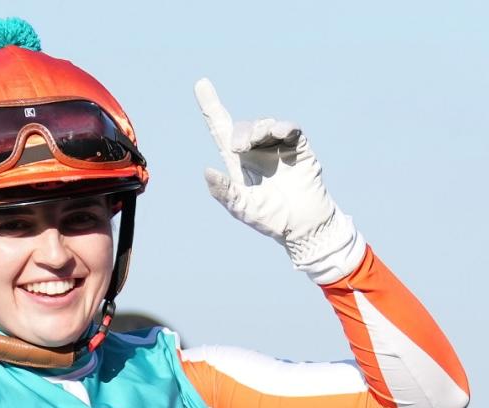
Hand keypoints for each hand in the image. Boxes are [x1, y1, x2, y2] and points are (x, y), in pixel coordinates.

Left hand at [194, 78, 365, 283]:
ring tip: (263, 139)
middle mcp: (256, 150)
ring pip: (265, 124)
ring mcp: (278, 148)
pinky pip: (290, 129)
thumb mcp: (241, 208)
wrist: (304, 226)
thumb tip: (206, 170)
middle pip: (244, 126)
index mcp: (238, 162)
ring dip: (261, 128)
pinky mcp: (298, 149)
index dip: (211, 106)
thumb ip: (224, 191)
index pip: (221, 129)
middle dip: (242, 132)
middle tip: (240, 147)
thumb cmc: (270, 219)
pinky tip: (279, 132)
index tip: (200, 83)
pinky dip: (284, 127)